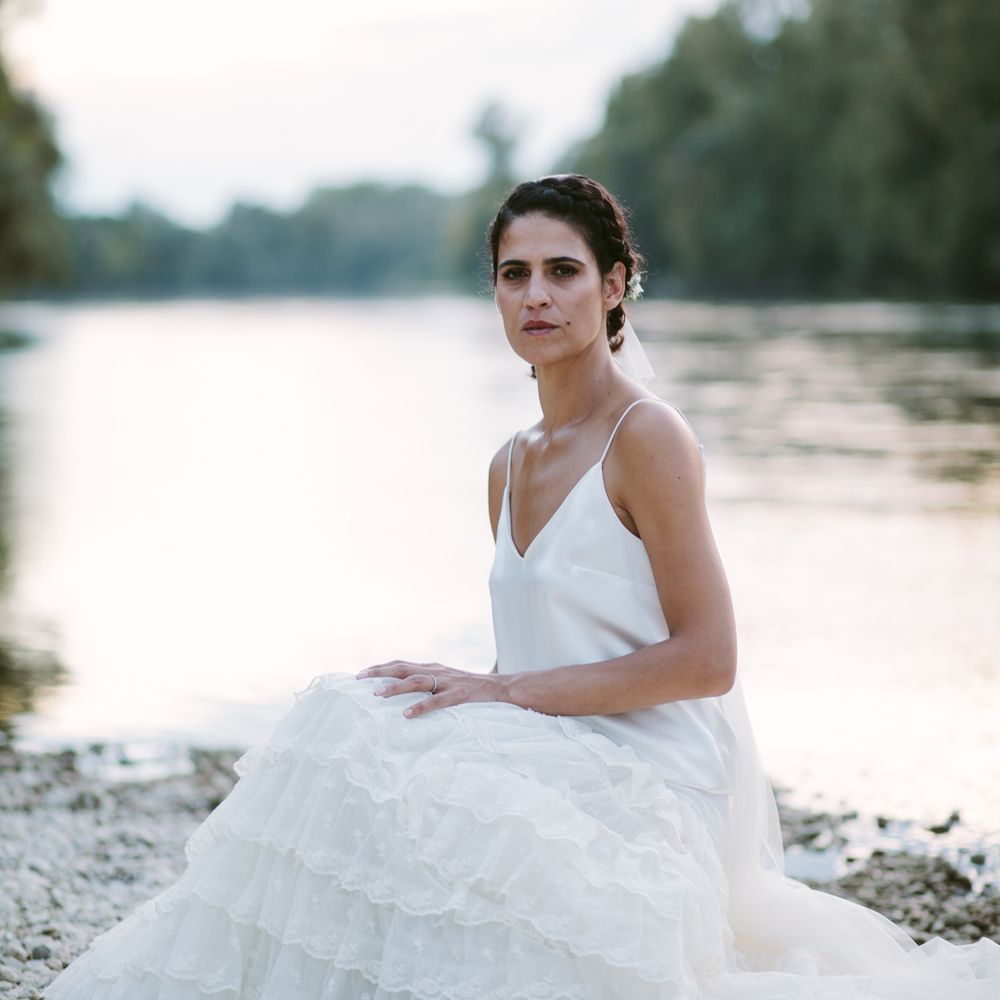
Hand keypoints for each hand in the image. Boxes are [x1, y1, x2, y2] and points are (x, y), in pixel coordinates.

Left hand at [355, 660, 507, 718]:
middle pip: (403, 668)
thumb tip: (405, 691)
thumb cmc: (470, 688)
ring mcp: (447, 682)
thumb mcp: (446, 680)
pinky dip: (420, 707)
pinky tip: (406, 714)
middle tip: (360, 678)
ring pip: (416, 682)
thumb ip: (428, 683)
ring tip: (377, 695)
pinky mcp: (458, 695)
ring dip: (395, 688)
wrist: (500, 688)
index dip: (381, 666)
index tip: (361, 672)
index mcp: (432, 667)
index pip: (401, 663)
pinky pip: (436, 701)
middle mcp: (436, 671)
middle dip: (380, 672)